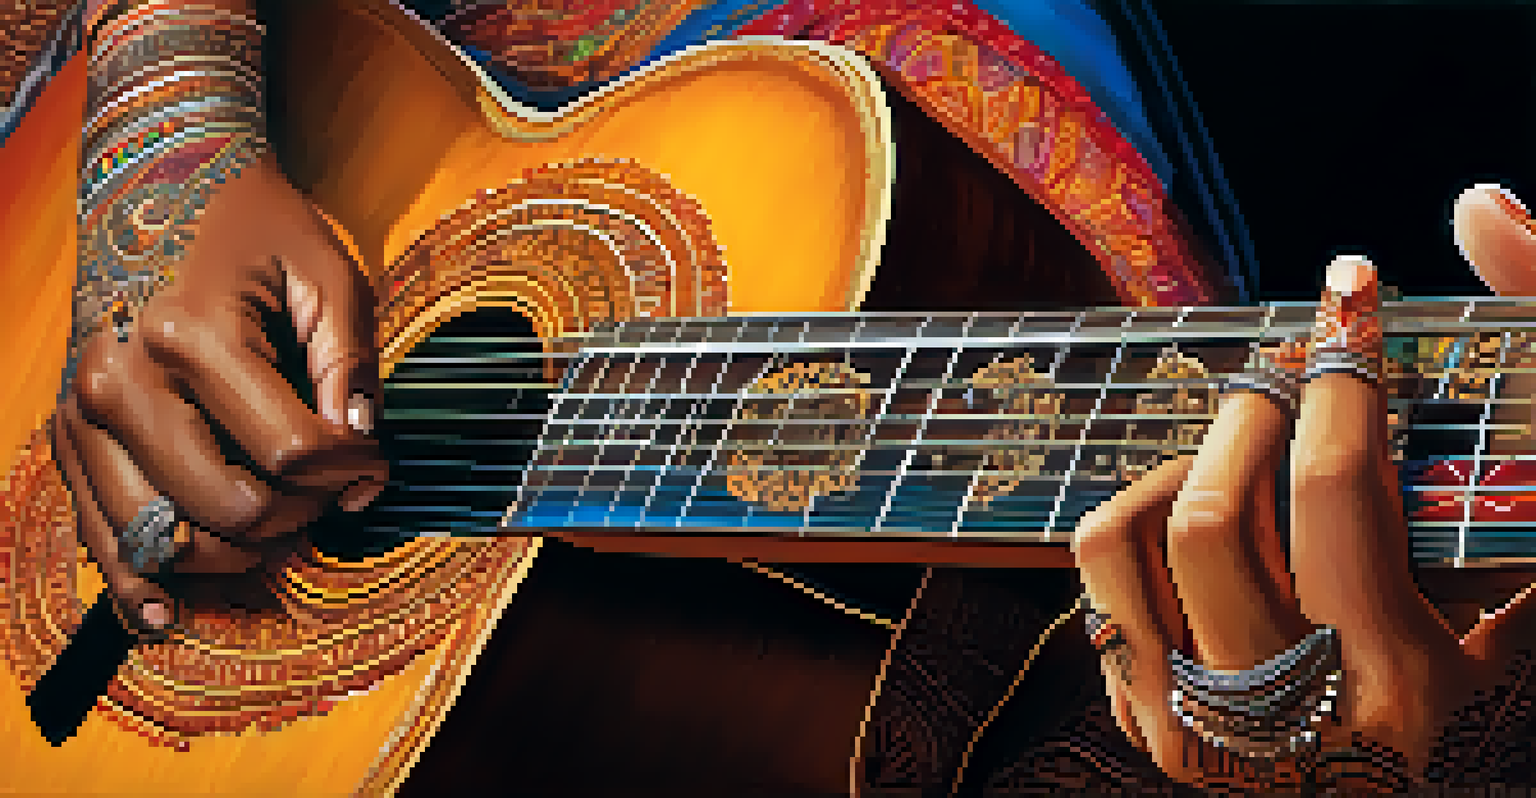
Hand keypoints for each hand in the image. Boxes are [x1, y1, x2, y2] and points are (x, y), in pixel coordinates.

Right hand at [52, 155, 388, 635]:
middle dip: (301, 515)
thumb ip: (353, 365)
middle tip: (333, 489)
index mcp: (192, 334)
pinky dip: (135, 580)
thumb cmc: (254, 223)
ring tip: (283, 520)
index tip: (374, 462)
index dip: (349, 473)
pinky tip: (168, 611)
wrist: (156, 173)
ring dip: (237, 551)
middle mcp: (122, 379)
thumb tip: (361, 451)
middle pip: (228, 508)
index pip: (290, 453)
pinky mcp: (67, 430)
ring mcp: (83, 411)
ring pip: (164, 538)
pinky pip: (98, 531)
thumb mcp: (329, 272)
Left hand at [1070, 184, 1535, 790]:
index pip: (1338, 493)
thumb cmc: (1458, 718)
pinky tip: (1197, 515)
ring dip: (1186, 463)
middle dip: (1255, 410)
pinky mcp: (1143, 727)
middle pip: (1214, 512)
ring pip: (1133, 540)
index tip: (1351, 300)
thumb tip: (1492, 267)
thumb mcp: (1506, 633)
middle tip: (1292, 367)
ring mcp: (1194, 725)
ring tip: (1243, 449)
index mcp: (1394, 682)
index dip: (1341, 376)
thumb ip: (1512, 511)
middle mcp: (1280, 712)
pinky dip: (1140, 522)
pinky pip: (1098, 586)